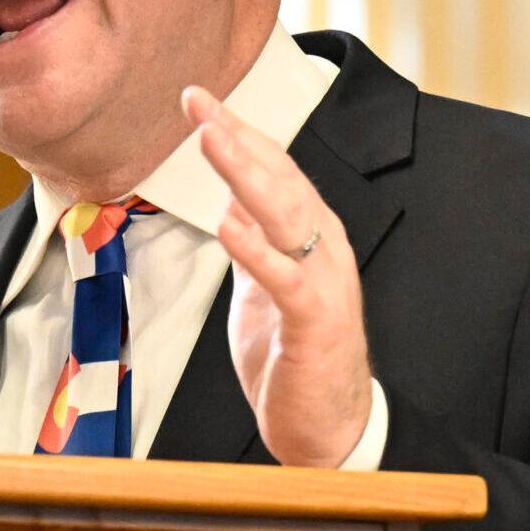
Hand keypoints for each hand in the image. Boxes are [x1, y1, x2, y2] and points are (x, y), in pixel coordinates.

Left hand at [182, 86, 374, 467]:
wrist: (331, 430)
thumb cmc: (297, 360)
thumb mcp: (266, 291)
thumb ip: (255, 248)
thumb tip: (230, 208)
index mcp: (313, 237)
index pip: (274, 171)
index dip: (238, 133)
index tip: (200, 101)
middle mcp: (325, 249)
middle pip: (279, 179)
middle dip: (236, 137)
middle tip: (197, 101)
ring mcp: (324, 282)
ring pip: (285, 216)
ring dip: (245, 174)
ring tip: (211, 139)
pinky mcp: (315, 322)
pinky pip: (285, 278)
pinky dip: (257, 249)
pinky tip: (228, 224)